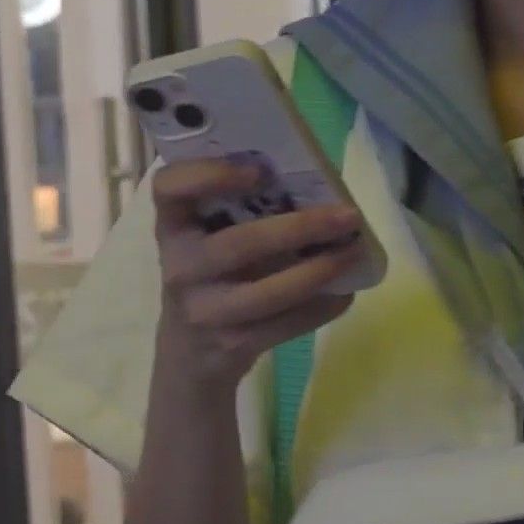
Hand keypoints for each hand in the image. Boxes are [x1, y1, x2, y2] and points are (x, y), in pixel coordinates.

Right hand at [152, 159, 367, 393]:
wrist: (189, 353)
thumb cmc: (209, 275)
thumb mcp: (206, 237)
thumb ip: (239, 208)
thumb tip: (319, 184)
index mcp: (172, 226)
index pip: (169, 189)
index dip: (208, 175)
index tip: (258, 170)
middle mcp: (180, 266)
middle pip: (238, 245)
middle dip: (300, 228)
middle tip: (347, 216)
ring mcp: (203, 310)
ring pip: (266, 293)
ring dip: (318, 272)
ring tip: (354, 252)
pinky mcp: (231, 344)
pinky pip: (284, 325)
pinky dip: (321, 308)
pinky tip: (344, 292)